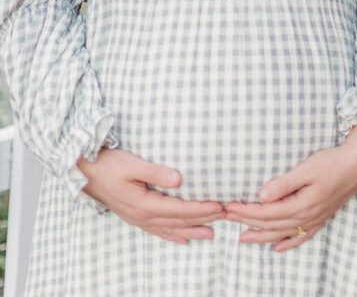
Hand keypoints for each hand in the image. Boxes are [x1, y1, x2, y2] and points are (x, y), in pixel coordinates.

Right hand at [77, 148, 226, 243]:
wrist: (86, 172)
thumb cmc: (109, 165)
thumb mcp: (133, 164)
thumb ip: (156, 172)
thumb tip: (179, 179)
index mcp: (144, 204)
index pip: (180, 210)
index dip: (201, 209)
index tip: (219, 206)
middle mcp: (143, 216)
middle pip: (179, 222)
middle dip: (203, 219)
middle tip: (224, 216)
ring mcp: (138, 219)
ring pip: (170, 229)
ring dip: (192, 231)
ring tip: (211, 234)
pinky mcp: (135, 216)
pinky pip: (158, 231)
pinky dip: (173, 235)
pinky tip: (183, 238)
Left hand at [223, 123, 356, 251]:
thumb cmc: (332, 162)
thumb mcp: (307, 168)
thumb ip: (284, 184)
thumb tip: (261, 195)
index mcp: (301, 204)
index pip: (266, 212)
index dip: (246, 211)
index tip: (229, 207)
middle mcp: (307, 216)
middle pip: (271, 224)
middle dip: (247, 221)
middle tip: (228, 217)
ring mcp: (315, 219)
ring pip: (282, 233)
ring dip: (261, 236)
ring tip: (243, 238)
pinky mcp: (321, 217)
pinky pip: (301, 236)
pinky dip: (288, 243)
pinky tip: (277, 247)